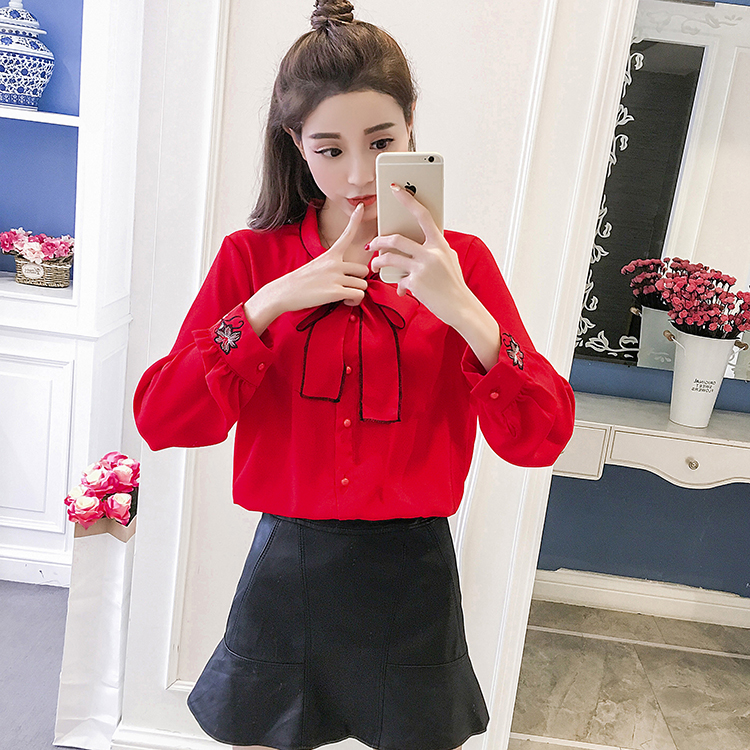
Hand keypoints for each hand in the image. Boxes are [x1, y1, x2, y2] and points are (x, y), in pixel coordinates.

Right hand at [244, 203, 369, 334]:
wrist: (284, 292)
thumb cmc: (300, 282)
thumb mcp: (316, 266)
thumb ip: (333, 267)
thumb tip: (345, 277)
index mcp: (330, 255)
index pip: (346, 235)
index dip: (355, 220)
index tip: (361, 206)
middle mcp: (335, 263)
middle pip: (363, 270)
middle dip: (358, 280)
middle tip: (347, 287)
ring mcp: (336, 277)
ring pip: (363, 284)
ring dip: (356, 293)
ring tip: (343, 296)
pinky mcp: (336, 291)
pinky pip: (359, 295)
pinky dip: (354, 301)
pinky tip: (344, 301)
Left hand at [368, 184, 472, 327]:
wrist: (460, 306)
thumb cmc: (454, 284)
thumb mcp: (449, 260)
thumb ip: (433, 249)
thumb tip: (416, 244)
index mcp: (440, 244)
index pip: (422, 215)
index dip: (408, 200)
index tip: (395, 189)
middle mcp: (431, 253)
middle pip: (396, 239)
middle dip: (379, 241)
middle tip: (372, 244)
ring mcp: (422, 268)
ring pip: (390, 258)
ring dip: (378, 261)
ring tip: (375, 265)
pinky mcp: (416, 283)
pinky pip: (398, 280)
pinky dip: (398, 286)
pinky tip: (400, 290)